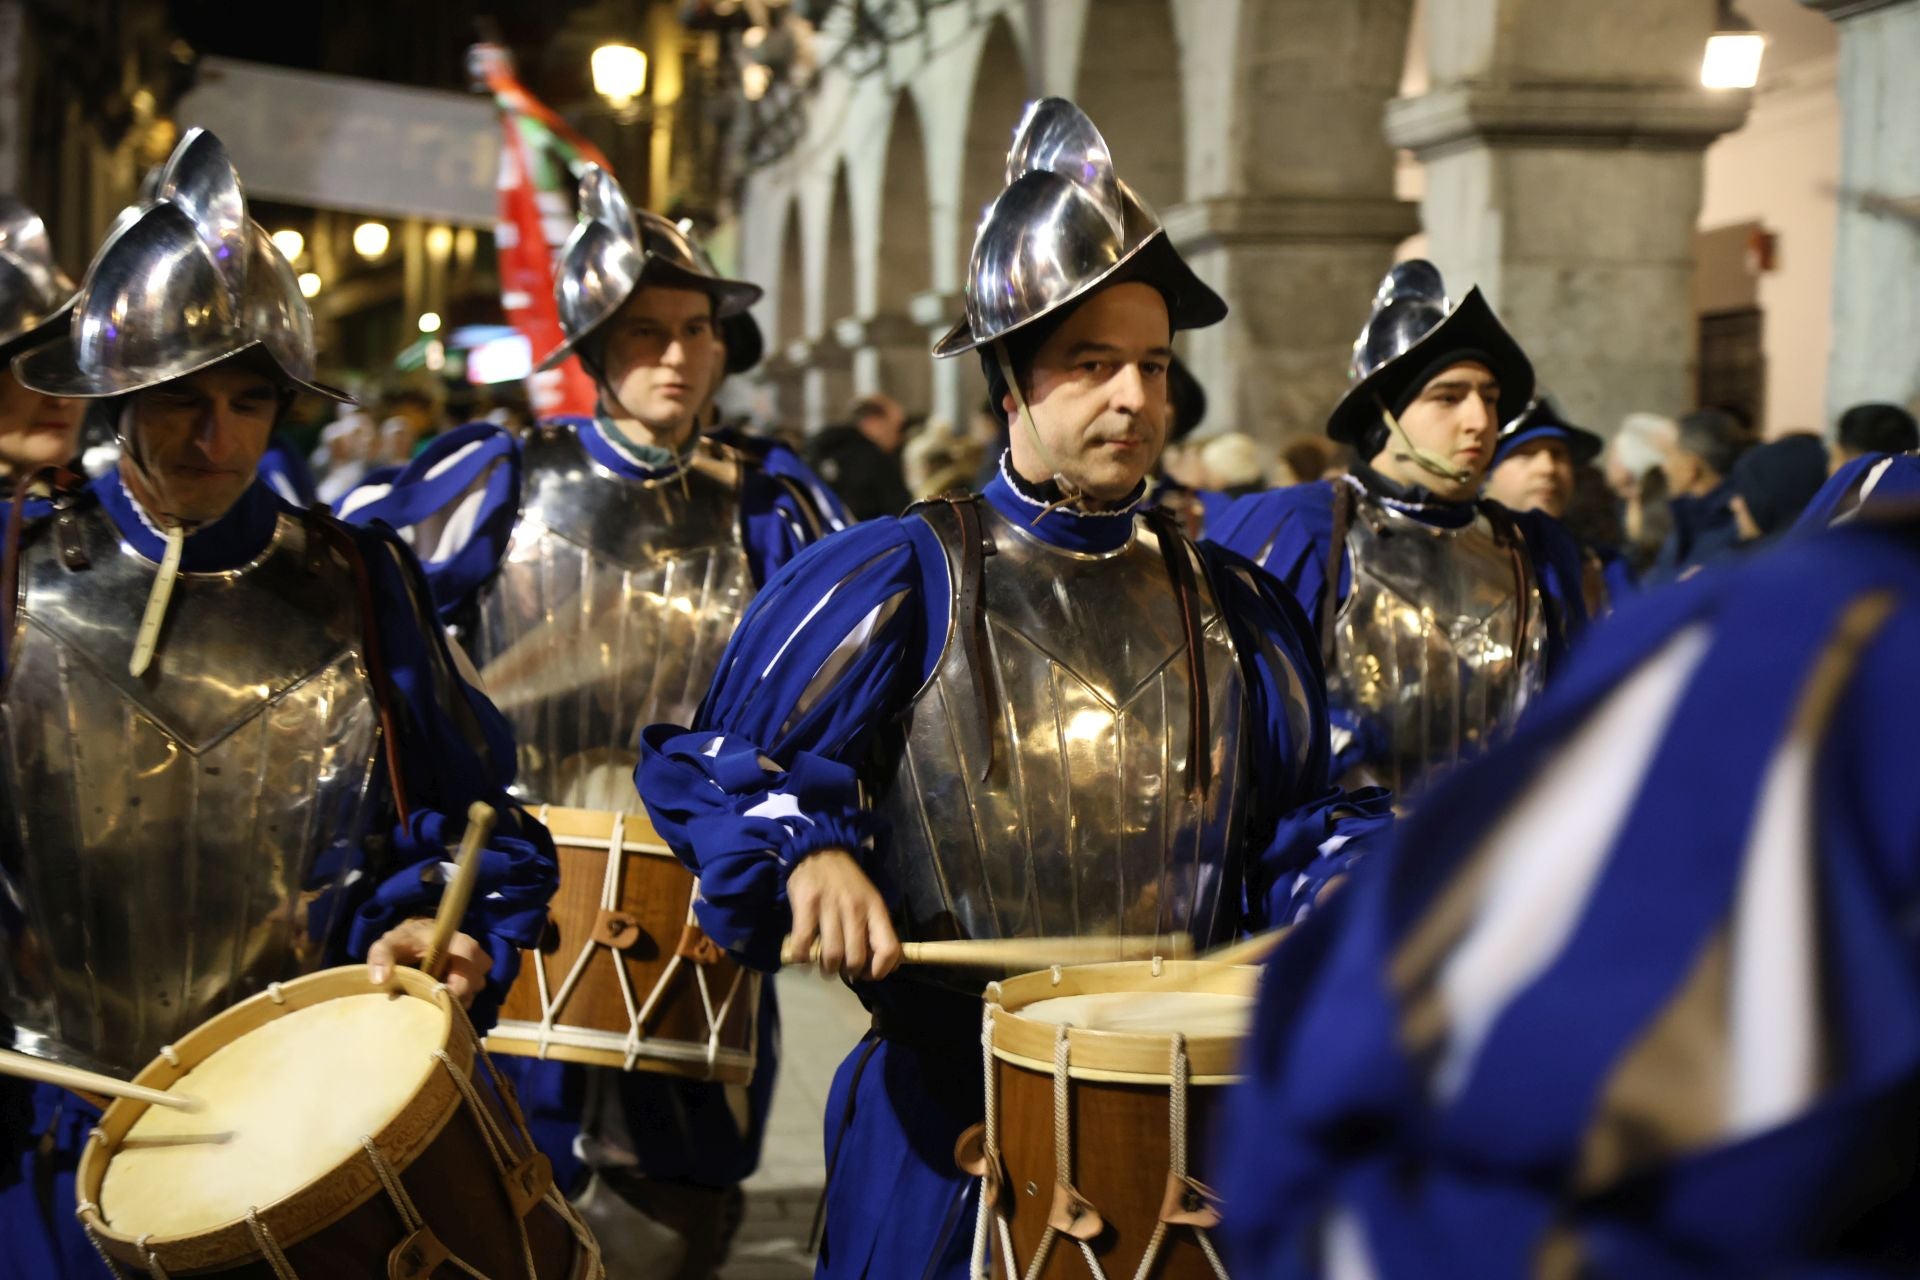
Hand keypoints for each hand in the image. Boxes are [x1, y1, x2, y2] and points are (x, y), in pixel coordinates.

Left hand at [367, 918, 491, 1007]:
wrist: (417, 937)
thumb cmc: (405, 941)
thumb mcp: (388, 944)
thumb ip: (381, 956)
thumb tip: (381, 979)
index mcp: (457, 942)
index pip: (469, 961)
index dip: (458, 983)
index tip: (439, 997)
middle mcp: (473, 954)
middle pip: (474, 982)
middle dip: (455, 996)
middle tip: (432, 1002)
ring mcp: (476, 967)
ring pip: (474, 990)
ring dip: (455, 999)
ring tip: (433, 999)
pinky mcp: (474, 977)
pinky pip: (472, 994)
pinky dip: (456, 1000)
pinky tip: (439, 998)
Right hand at [787, 849, 900, 979]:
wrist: (821, 851)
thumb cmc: (848, 882)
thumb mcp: (870, 900)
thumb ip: (876, 929)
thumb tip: (885, 965)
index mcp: (876, 909)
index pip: (888, 949)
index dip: (881, 970)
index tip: (869, 974)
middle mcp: (856, 908)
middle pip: (856, 958)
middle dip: (849, 972)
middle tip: (843, 968)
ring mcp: (830, 906)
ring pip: (831, 956)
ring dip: (827, 968)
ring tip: (825, 964)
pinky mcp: (806, 905)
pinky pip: (804, 944)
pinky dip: (803, 958)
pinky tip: (804, 955)